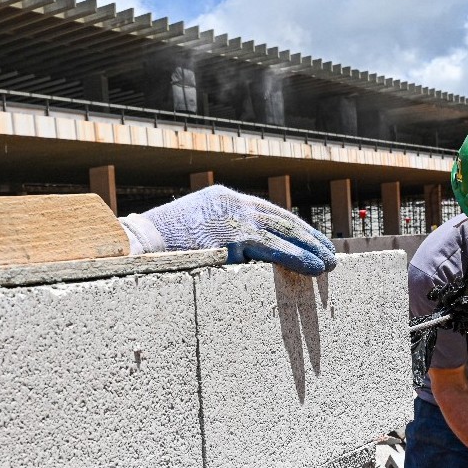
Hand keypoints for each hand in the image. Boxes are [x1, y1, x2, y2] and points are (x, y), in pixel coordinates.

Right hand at [120, 185, 336, 275]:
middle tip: (328, 251)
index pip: (264, 212)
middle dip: (308, 236)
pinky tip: (317, 268)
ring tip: (330, 263)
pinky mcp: (236, 235)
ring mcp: (234, 216)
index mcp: (221, 200)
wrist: (137, 245)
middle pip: (280, 218)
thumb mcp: (190, 236)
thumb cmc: (156, 249)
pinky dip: (300, 258)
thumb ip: (215, 239)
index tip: (308, 239)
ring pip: (284, 231)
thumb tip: (235, 259)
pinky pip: (276, 248)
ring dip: (311, 248)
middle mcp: (231, 202)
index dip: (290, 227)